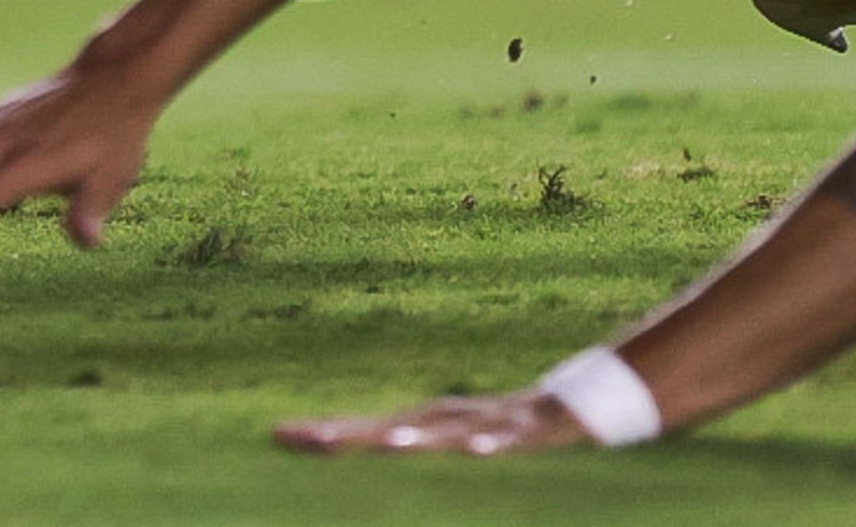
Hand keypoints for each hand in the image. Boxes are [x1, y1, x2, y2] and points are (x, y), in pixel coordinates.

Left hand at [275, 391, 591, 458]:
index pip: (366, 429)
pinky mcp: (528, 430)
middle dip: (351, 435)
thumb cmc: (504, 427)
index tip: (277, 434)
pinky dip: (492, 442)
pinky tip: (476, 450)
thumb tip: (363, 454)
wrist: (579, 401)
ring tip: (386, 444)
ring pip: (448, 433)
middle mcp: (449, 419)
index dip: (325, 433)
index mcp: (428, 424)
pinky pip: (509, 438)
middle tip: (309, 438)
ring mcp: (487, 423)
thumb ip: (409, 444)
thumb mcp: (453, 438)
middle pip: (392, 428)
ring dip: (416, 438)